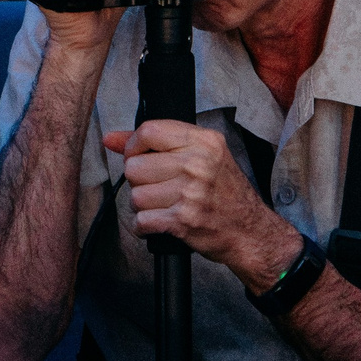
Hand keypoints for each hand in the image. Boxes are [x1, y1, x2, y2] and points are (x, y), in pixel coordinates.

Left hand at [99, 118, 295, 288]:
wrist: (249, 230)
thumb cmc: (226, 192)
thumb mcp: (203, 155)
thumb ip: (157, 142)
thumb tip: (111, 138)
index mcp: (204, 142)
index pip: (149, 131)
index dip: (134, 145)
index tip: (138, 156)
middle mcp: (198, 164)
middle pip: (135, 166)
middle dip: (139, 180)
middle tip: (158, 186)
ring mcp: (190, 193)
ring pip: (136, 195)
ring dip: (144, 205)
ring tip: (163, 205)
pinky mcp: (182, 220)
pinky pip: (141, 220)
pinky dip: (145, 226)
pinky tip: (161, 221)